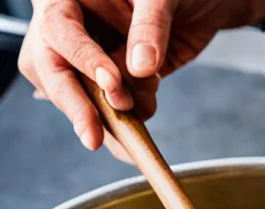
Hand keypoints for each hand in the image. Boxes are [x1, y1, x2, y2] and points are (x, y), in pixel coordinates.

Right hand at [18, 0, 264, 160]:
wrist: (206, 4)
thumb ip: (150, 27)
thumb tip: (139, 69)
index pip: (60, 29)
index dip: (82, 58)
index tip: (111, 82)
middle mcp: (74, 29)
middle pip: (53, 69)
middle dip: (75, 103)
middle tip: (93, 135)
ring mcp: (93, 57)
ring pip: (79, 93)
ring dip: (106, 115)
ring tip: (137, 119)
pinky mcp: (116, 80)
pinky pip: (111, 105)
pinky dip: (128, 118)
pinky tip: (145, 115)